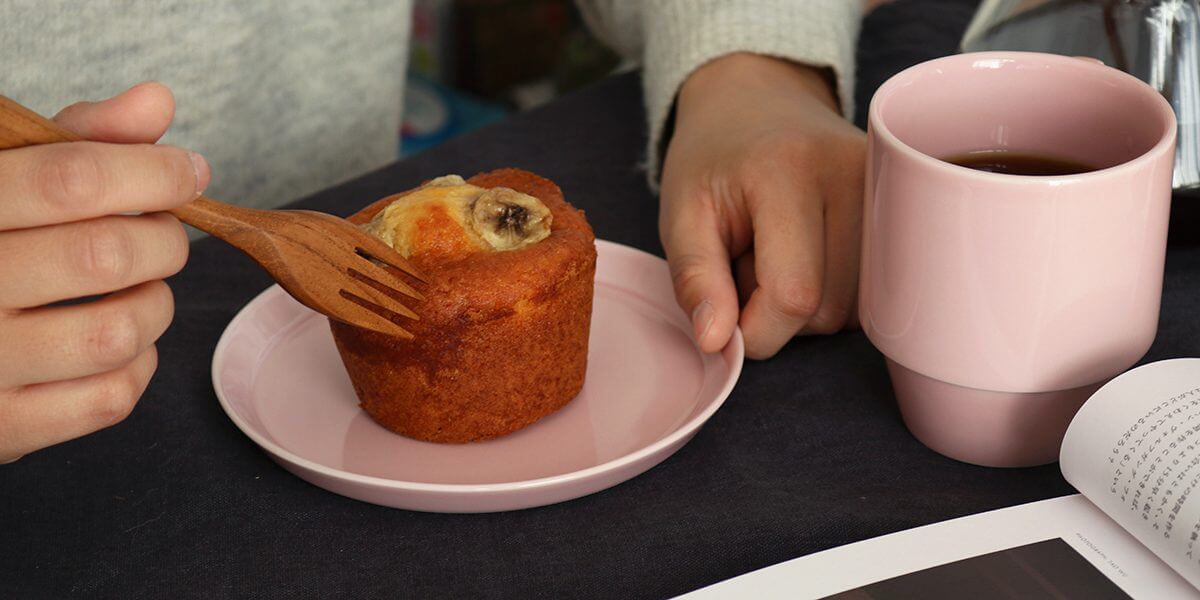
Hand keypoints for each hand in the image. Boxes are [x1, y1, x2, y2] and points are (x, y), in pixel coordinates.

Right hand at [0, 83, 206, 461]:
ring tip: (140, 287)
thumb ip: (77, 139)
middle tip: (162, 233)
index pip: (70, 179)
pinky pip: (111, 397)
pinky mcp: (2, 428)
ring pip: (119, 332)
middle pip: (106, 255)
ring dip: (156, 304)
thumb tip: (157, 102)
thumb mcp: (5, 178)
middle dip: (163, 238)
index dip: (150, 171)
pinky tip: (119, 339)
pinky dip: (139, 365)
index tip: (188, 170)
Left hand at [660, 53, 865, 358]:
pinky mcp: (907, 206)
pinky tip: (813, 253)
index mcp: (789, 171)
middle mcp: (855, 177)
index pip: (794, 295)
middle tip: (749, 262)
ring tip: (780, 253)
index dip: (756, 328)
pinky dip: (836, 291)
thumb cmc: (714, 159)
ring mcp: (890, 191)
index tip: (725, 311)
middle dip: (777, 312)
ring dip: (808, 305)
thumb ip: (695, 280)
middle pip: (827, 310)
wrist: (758, 99)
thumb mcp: (681, 214)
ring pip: (854, 308)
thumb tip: (717, 344)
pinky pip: (874, 291)